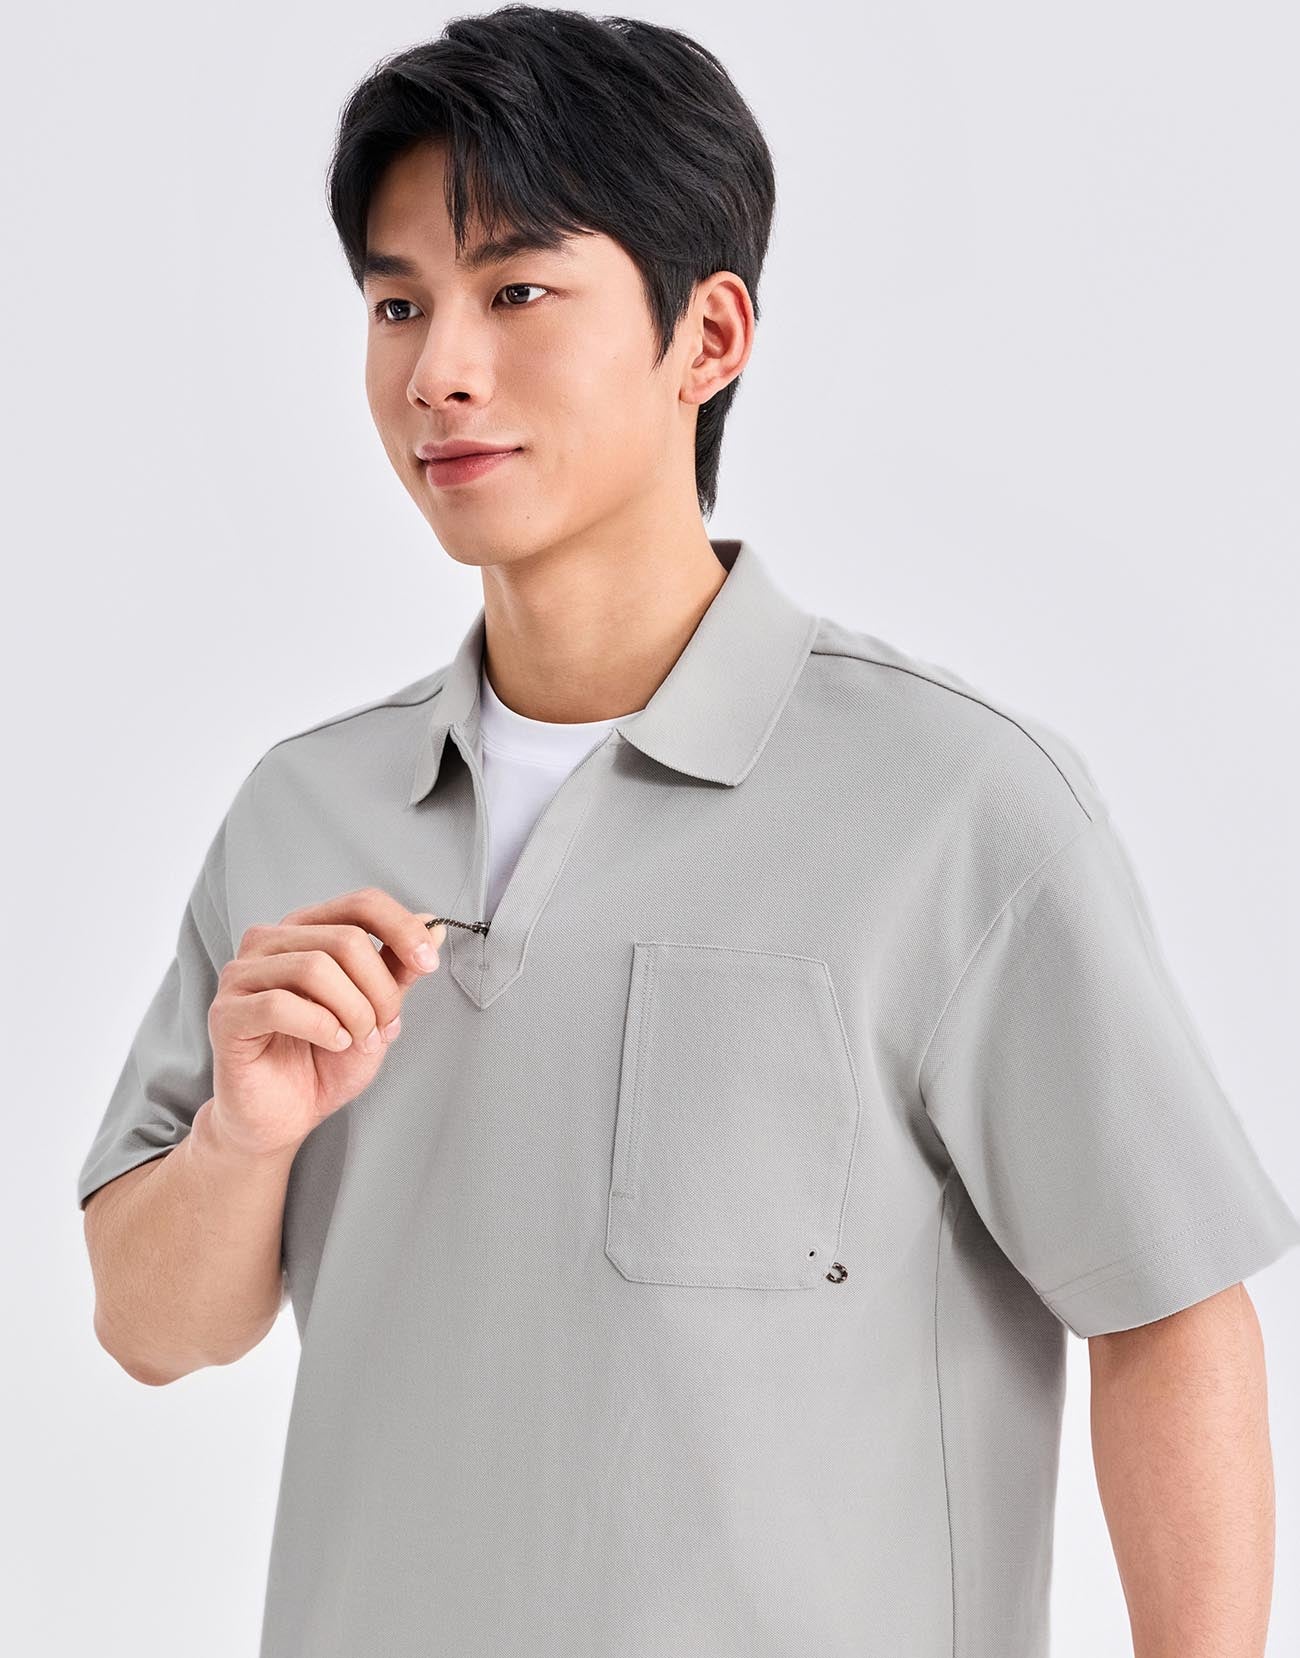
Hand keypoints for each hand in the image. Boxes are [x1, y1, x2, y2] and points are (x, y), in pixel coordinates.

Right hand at [206, 888, 445, 1157]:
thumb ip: (397, 968)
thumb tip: (431, 926)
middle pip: (345, 939)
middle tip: (385, 1028)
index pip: (360, 904)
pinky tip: (333, 1043)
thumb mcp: (376, 1010)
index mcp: (305, 930)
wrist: (284, 1117)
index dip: (401, 928)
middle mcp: (269, 942)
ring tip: (358, 1041)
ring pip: (315, 968)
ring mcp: (241, 975)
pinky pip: (280, 1005)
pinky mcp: (226, 1013)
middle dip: (380, 990)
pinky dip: (320, 1027)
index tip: (428, 962)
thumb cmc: (324, 1061)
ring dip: (353, 1012)